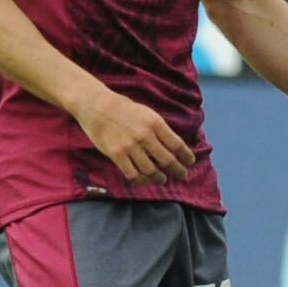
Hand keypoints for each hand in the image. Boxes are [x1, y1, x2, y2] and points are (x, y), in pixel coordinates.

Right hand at [72, 89, 198, 184]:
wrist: (97, 106)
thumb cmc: (124, 109)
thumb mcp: (147, 113)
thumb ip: (160, 129)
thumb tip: (173, 147)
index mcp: (155, 123)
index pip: (176, 144)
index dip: (186, 156)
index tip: (190, 162)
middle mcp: (145, 135)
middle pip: (167, 160)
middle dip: (177, 170)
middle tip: (182, 174)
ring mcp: (130, 146)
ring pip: (151, 170)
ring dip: (159, 178)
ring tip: (162, 179)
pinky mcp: (116, 154)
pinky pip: (132, 174)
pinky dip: (140, 181)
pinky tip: (144, 180)